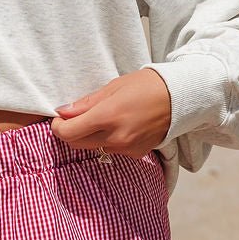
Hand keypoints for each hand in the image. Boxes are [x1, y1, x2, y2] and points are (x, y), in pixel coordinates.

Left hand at [50, 68, 171, 158]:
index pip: (68, 132)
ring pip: (94, 147)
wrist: (180, 97)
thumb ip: (86, 103)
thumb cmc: (146, 85)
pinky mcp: (136, 154)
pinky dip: (108, 140)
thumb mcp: (113, 87)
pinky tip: (120, 126)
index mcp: (107, 116)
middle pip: (77, 144)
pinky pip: (112, 149)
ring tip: (102, 118)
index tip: (59, 118)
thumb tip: (63, 112)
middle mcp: (115, 137)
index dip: (58, 126)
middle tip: (75, 117)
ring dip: (90, 136)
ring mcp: (127, 148)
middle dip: (71, 132)